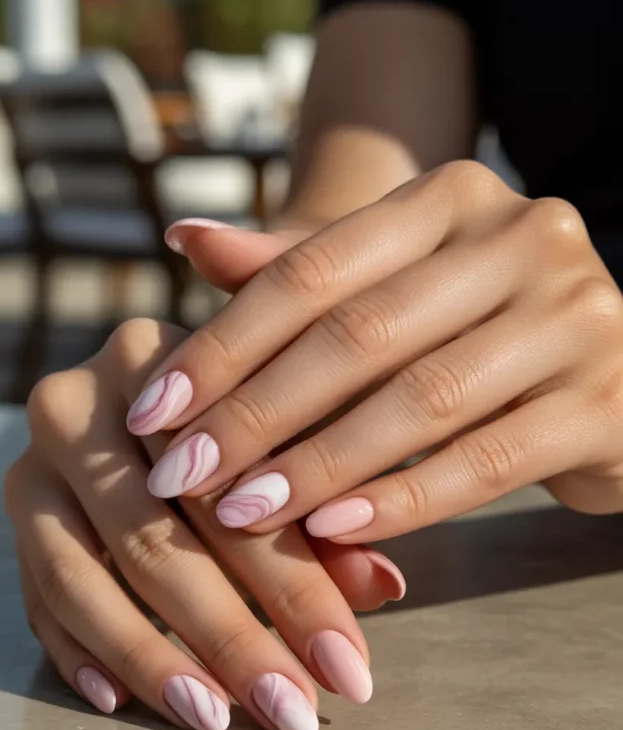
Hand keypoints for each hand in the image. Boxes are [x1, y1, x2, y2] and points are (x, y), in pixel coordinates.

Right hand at [5, 320, 405, 729]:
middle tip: (289, 711)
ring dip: (152, 659)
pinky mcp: (14, 515)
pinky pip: (36, 596)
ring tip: (214, 719)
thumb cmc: (244, 423)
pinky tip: (121, 702)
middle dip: (231, 637)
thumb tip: (379, 587)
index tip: (348, 667)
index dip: (295, 585)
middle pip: (156, 539)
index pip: (230, 490)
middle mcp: (79, 402)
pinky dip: (79, 653)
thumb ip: (327, 512)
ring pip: (83, 578)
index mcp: (162, 361)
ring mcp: (33, 462)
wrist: (151, 395)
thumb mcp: (291, 445)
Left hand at [128, 161, 622, 540]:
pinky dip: (400, 499)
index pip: (314, 269)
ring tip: (240, 513)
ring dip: (316, 464)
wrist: (613, 376)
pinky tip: (333, 530)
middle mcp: (523, 237)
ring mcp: (575, 315)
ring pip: (419, 400)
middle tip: (180, 472)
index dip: (224, 342)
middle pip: (358, 334)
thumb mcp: (387, 291)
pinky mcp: (606, 400)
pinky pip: (484, 461)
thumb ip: (295, 271)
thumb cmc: (474, 334)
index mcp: (453, 200)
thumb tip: (184, 238)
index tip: (153, 408)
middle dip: (256, 412)